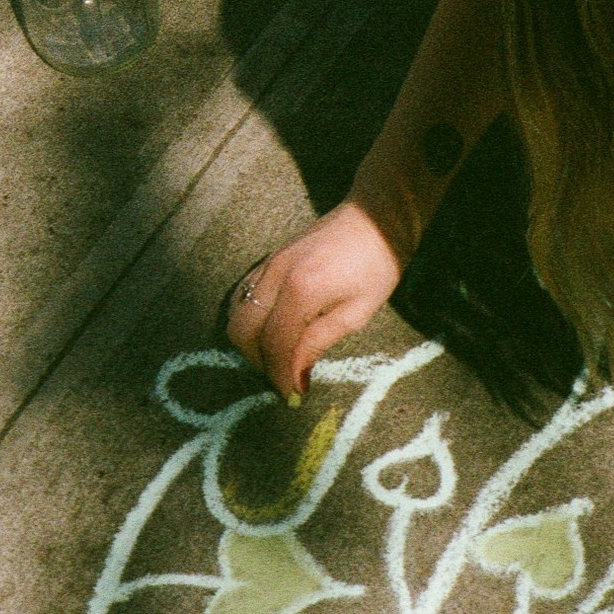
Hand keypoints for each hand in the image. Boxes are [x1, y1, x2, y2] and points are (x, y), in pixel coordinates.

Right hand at [225, 200, 405, 401]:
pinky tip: (271, 330)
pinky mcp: (269, 259)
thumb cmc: (377, 265)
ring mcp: (268, 264)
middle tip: (284, 378)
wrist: (374, 217)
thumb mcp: (358, 311)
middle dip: (258, 361)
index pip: (275, 344)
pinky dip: (249, 320)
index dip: (280, 375)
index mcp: (300, 290)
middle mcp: (275, 275)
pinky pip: (243, 295)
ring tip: (278, 357)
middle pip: (242, 330)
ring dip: (250, 342)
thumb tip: (295, 376)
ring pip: (236, 312)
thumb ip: (319, 342)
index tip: (293, 396)